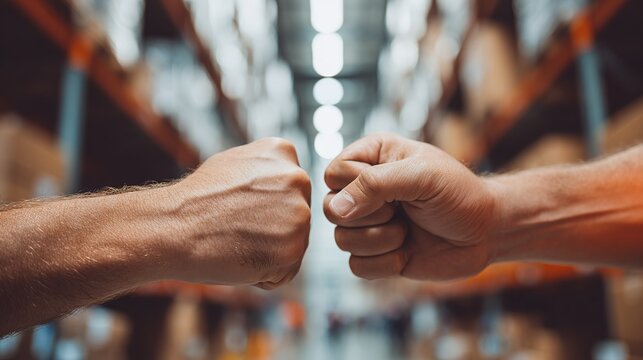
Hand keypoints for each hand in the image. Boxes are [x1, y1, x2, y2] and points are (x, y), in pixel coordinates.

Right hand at [164, 138, 310, 288]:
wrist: (171, 227)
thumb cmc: (196, 199)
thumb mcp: (235, 161)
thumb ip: (267, 168)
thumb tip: (287, 180)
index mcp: (284, 153)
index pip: (290, 191)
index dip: (262, 206)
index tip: (236, 204)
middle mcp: (298, 179)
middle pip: (295, 217)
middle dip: (270, 229)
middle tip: (234, 225)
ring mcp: (299, 215)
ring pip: (292, 245)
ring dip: (267, 252)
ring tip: (237, 241)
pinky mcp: (292, 249)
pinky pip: (285, 272)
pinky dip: (264, 274)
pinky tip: (240, 257)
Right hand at [324, 133, 497, 280]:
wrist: (486, 232)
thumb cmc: (458, 194)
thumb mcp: (420, 176)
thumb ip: (374, 185)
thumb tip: (335, 209)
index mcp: (372, 158)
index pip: (333, 174)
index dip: (356, 187)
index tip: (393, 189)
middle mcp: (365, 189)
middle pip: (330, 209)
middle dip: (370, 217)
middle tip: (402, 212)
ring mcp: (369, 223)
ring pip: (340, 240)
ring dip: (380, 241)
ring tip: (407, 232)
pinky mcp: (376, 253)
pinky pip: (356, 266)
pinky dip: (384, 264)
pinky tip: (407, 252)